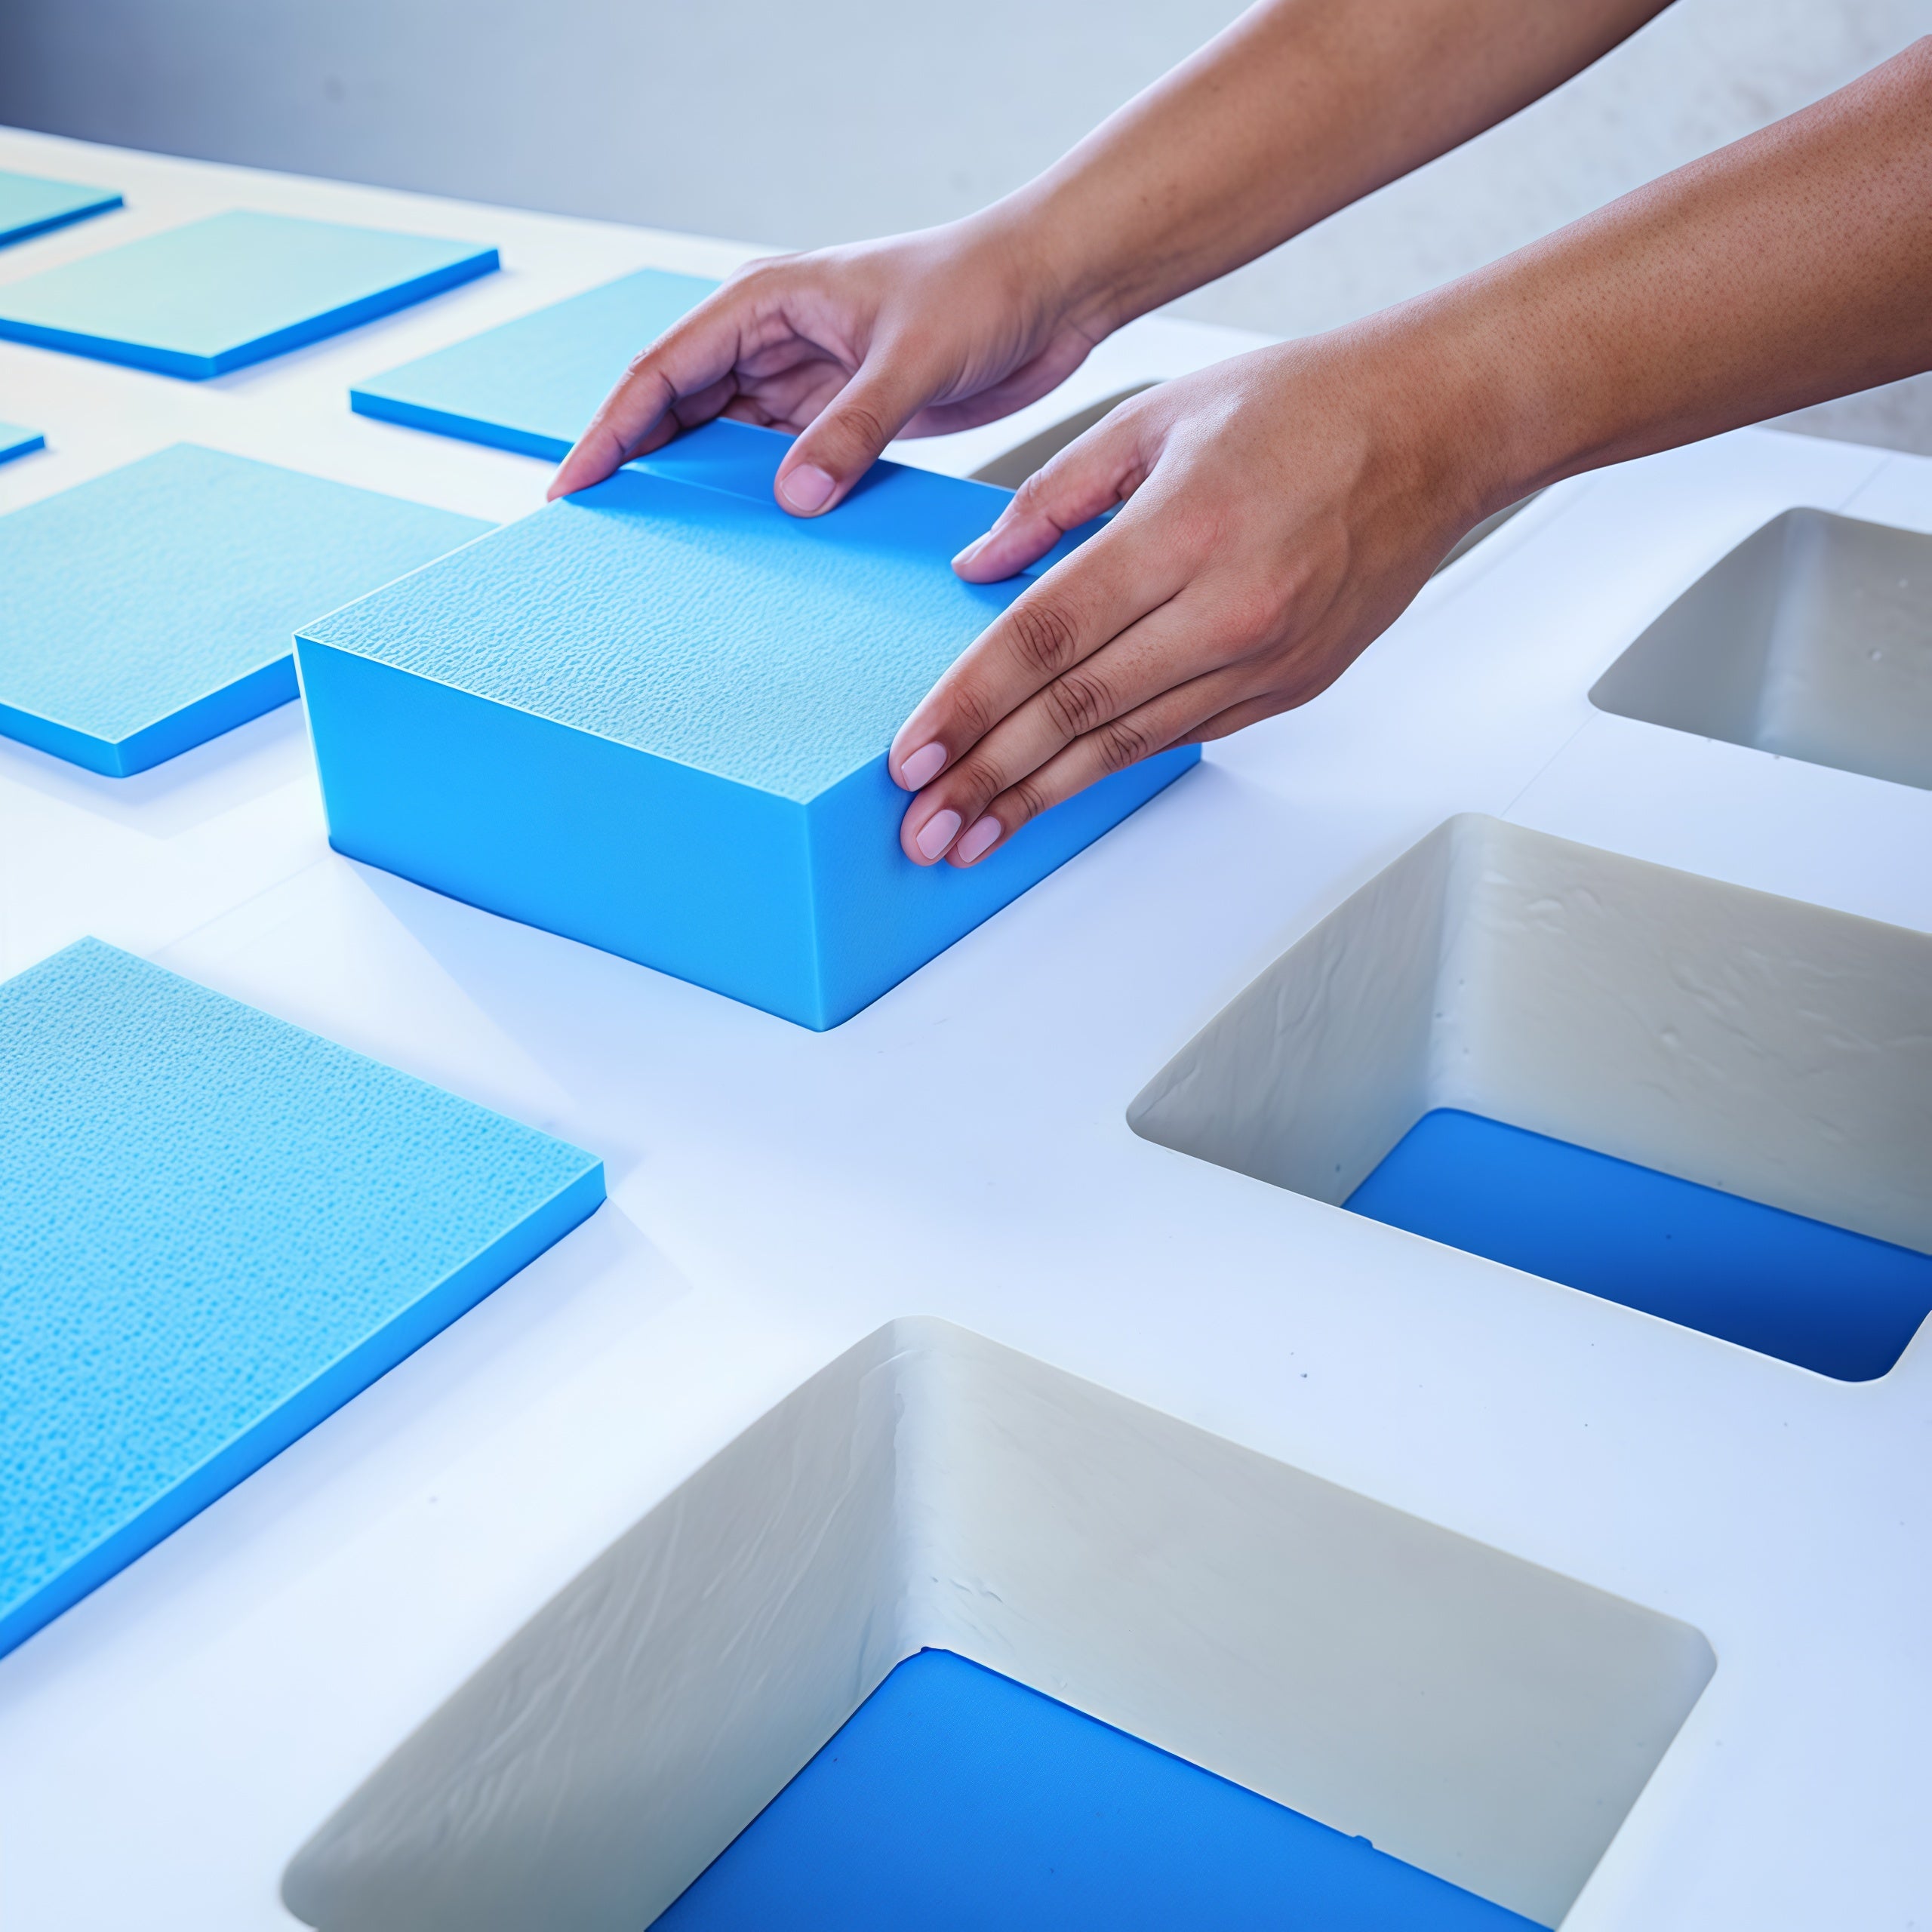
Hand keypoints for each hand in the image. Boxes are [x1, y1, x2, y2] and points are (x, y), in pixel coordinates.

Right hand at [548, 215, 1106, 512]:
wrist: (1054, 288)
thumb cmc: (983, 287)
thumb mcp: (912, 358)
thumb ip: (852, 427)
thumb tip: (794, 496)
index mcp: (762, 302)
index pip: (659, 373)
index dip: (610, 432)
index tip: (574, 488)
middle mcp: (770, 343)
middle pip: (678, 415)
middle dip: (640, 470)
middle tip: (605, 538)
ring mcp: (804, 385)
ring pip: (725, 447)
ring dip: (701, 494)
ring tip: (665, 554)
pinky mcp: (841, 420)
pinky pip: (782, 469)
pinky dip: (761, 504)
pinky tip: (747, 546)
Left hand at [887, 329, 1487, 864]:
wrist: (1438, 430)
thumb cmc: (1303, 406)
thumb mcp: (1155, 417)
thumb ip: (1053, 496)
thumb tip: (976, 566)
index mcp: (1181, 530)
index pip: (1045, 638)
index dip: (969, 705)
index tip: (912, 756)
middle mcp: (1227, 609)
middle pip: (1078, 712)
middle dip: (988, 778)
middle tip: (923, 827)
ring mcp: (1265, 659)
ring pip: (1128, 744)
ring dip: (1040, 797)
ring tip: (972, 837)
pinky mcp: (1290, 686)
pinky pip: (1181, 736)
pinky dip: (1111, 768)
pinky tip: (1055, 794)